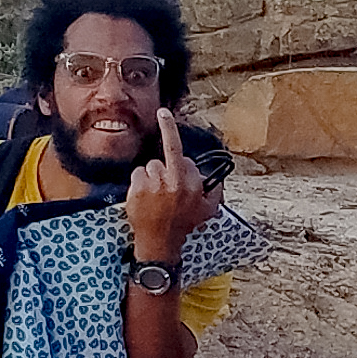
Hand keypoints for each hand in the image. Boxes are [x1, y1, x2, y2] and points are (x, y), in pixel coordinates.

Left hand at [124, 108, 211, 262]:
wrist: (160, 244)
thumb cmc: (183, 226)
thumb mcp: (208, 211)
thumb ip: (216, 191)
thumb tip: (219, 176)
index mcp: (193, 183)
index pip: (184, 156)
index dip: (177, 152)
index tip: (164, 113)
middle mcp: (175, 180)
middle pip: (167, 157)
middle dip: (165, 169)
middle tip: (164, 187)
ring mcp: (156, 184)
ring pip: (150, 166)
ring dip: (152, 178)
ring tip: (155, 198)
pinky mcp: (139, 188)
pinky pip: (137, 174)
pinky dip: (138, 184)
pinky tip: (144, 199)